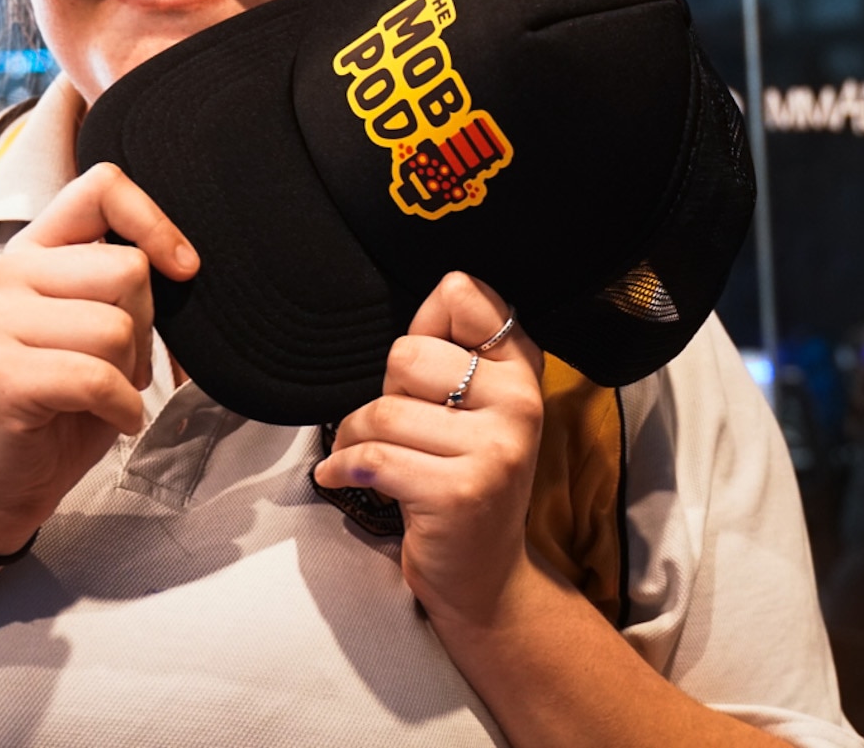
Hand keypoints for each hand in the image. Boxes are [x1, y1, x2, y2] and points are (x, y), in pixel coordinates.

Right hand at [0, 162, 197, 553]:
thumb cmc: (58, 403)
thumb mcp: (91, 326)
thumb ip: (118, 282)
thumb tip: (182, 261)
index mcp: (32, 251)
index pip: (101, 187)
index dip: (155, 222)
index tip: (182, 268)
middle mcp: (4, 274)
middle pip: (128, 269)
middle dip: (145, 327)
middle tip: (115, 366)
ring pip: (119, 327)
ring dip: (129, 374)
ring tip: (99, 394)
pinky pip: (99, 378)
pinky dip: (122, 408)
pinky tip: (106, 419)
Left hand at [314, 272, 544, 626]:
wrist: (485, 577)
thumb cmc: (462, 479)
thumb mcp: (473, 409)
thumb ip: (453, 350)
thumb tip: (440, 287)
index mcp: (522, 370)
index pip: (465, 297)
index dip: (425, 325)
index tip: (421, 369)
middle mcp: (520, 403)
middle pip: (407, 354)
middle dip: (387, 392)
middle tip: (402, 428)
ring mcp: (495, 450)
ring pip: (383, 411)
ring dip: (353, 436)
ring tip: (364, 456)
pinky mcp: (459, 493)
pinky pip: (372, 458)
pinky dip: (341, 468)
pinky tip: (342, 477)